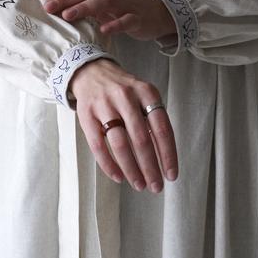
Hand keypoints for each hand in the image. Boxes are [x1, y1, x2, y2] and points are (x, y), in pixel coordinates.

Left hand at [38, 0, 175, 41]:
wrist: (160, 12)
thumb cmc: (126, 7)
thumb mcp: (103, 2)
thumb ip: (84, 2)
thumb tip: (55, 7)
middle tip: (48, 7)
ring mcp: (126, 4)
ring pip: (104, 1)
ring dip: (84, 8)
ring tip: (67, 16)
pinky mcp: (138, 18)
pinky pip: (127, 19)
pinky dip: (115, 24)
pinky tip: (104, 30)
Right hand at [69, 57, 178, 193]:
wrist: (92, 72)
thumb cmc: (124, 90)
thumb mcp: (144, 96)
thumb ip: (154, 121)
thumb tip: (164, 158)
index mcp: (146, 92)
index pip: (162, 128)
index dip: (168, 154)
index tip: (171, 174)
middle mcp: (126, 97)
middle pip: (141, 139)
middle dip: (150, 167)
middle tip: (156, 186)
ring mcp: (104, 105)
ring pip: (120, 144)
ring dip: (131, 169)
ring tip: (139, 184)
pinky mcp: (86, 115)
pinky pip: (98, 145)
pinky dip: (109, 164)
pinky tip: (118, 176)